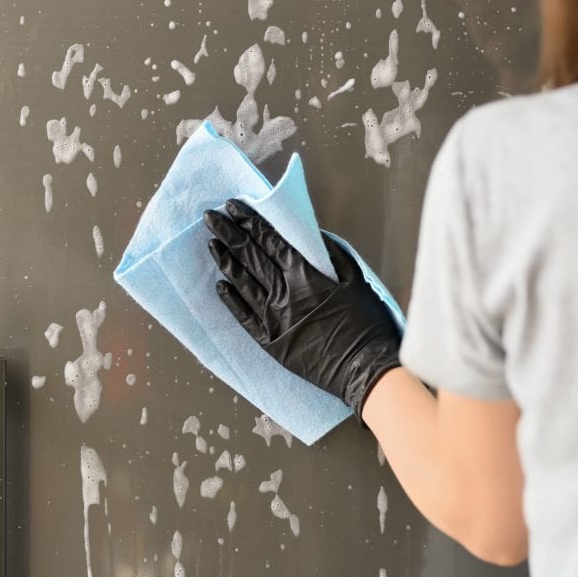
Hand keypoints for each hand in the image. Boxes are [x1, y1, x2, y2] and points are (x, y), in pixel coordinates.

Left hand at [203, 199, 401, 423]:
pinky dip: (231, 300)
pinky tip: (220, 286)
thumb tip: (314, 235)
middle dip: (229, 234)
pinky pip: (244, 317)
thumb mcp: (357, 281)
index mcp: (306, 277)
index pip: (271, 241)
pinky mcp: (271, 343)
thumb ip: (334, 255)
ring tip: (211, 244)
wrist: (364, 370)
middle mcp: (284, 295)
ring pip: (242, 284)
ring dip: (226, 262)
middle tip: (211, 217)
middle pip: (250, 257)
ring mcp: (274, 320)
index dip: (251, 221)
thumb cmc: (367, 325)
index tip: (235, 206)